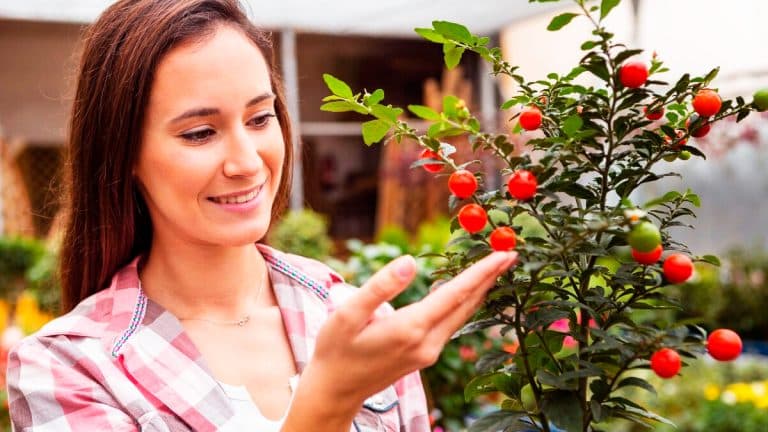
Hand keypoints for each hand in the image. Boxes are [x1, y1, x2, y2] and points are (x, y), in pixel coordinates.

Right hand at [289, 251, 517, 425]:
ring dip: (479, 290)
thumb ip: (380, 287)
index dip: (482, 272)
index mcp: (411, 329)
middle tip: (511, 254)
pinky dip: (463, 303)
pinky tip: (466, 291)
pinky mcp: (425, 355)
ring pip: (462, 316)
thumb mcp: (348, 315)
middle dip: (490, 278)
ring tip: (494, 267)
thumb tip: (410, 262)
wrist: (335, 389)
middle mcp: (427, 343)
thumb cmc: (336, 349)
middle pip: (467, 305)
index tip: (505, 254)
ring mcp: (429, 352)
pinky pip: (452, 324)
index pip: (456, 294)